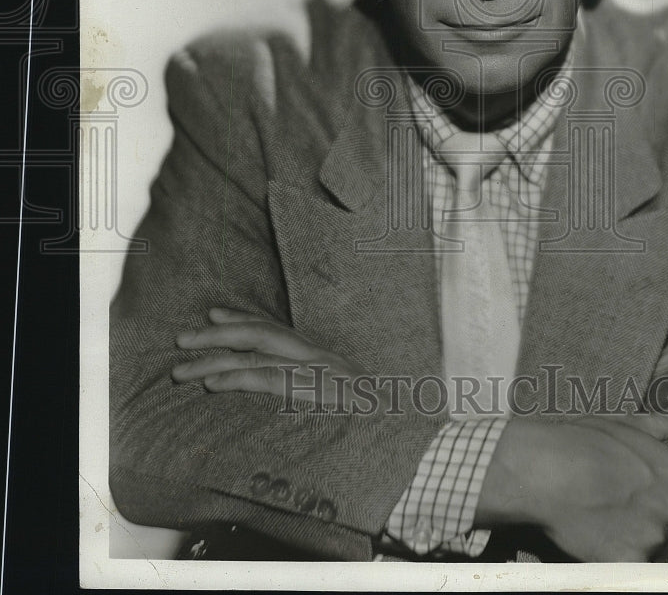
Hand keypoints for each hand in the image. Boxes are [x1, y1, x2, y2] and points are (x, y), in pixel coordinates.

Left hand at [172, 308, 368, 409]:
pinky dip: (238, 379)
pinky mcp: (317, 393)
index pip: (277, 329)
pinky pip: (270, 380)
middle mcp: (320, 358)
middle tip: (182, 339)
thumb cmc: (376, 426)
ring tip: (183, 369)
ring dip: (214, 361)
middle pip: (261, 334)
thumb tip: (284, 395)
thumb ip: (314, 393)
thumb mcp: (343, 402)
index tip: (214, 314)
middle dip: (218, 334)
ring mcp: (319, 373)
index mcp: (323, 358)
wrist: (406, 432)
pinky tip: (212, 385)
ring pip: (257, 356)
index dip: (243, 318)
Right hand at [477, 412, 667, 561]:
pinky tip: (608, 546)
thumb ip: (662, 423)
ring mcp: (656, 538)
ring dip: (652, 552)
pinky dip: (630, 565)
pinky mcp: (633, 564)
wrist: (544, 470)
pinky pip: (645, 573)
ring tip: (617, 529)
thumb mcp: (626, 425)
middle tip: (647, 523)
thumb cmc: (580, 441)